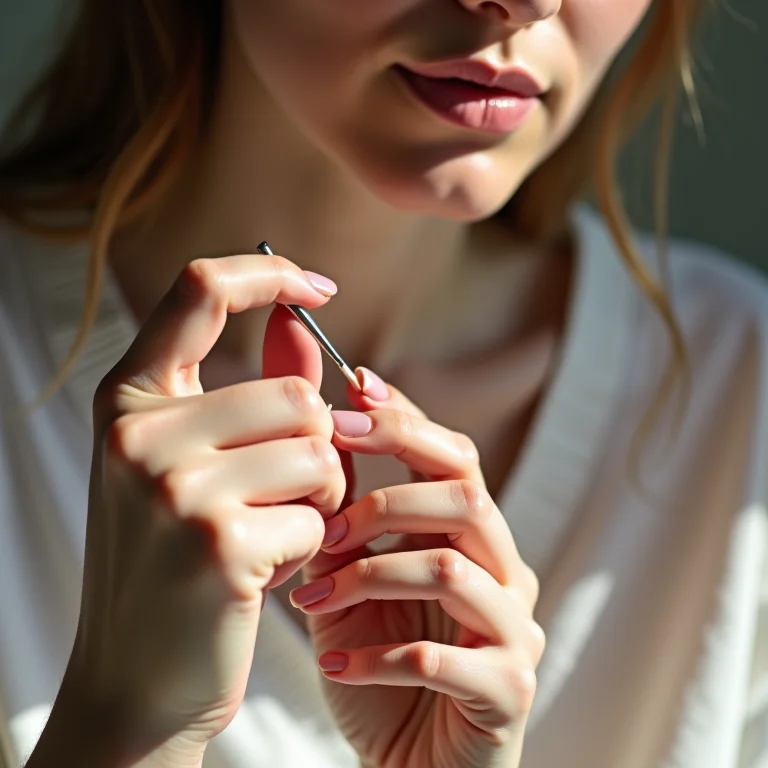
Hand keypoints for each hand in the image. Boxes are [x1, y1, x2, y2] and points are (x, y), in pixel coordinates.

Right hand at [64, 254, 345, 764]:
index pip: (201, 289)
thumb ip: (256, 387)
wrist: (135, 681)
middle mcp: (138, 433)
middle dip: (316, 448)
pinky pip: (318, 515)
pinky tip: (266, 575)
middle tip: (286, 495)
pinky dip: (311, 546)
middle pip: (297, 394)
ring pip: (320, 451)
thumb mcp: (196, 464)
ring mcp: (173, 486)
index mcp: (127, 400)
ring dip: (319, 498)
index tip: (317, 289)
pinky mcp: (217, 543)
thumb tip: (303, 321)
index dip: (269, 274)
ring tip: (272, 533)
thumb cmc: (173, 563)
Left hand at [294, 376, 543, 767]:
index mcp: (472, 538)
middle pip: (465, 497)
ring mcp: (513, 630)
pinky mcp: (507, 690)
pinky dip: (378, 655)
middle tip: (326, 515)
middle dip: (387, 495)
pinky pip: (443, 659)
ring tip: (312, 595)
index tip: (350, 391)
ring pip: (452, 568)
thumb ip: (347, 519)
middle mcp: (503, 573)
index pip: (455, 456)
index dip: (406, 420)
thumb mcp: (352, 580)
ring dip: (371, 573)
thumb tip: (320, 437)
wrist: (408, 762)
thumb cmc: (378, 663)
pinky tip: (334, 663)